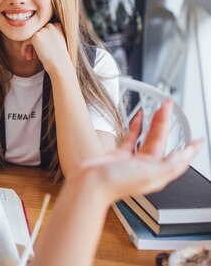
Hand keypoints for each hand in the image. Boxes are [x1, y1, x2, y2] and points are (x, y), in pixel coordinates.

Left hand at [21, 23, 70, 74]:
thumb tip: (36, 35)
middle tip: (33, 55)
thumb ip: (49, 36)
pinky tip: (24, 55)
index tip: (41, 49)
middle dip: (35, 45)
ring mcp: (43, 30)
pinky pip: (26, 41)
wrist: (59, 63)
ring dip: (30, 48)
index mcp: (57, 26)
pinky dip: (24, 48)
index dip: (42, 40)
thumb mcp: (57, 42)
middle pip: (38, 34)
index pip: (45, 30)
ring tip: (30, 57)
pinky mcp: (36, 36)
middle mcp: (50, 26)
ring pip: (31, 38)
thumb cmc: (59, 56)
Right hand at [74, 99, 202, 203]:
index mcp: (157, 173)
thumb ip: (169, 165)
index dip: (190, 149)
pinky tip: (139, 117)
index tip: (199, 140)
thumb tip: (185, 156)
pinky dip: (136, 127)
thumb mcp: (149, 174)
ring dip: (154, 123)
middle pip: (162, 141)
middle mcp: (147, 167)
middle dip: (166, 123)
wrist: (91, 183)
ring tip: (158, 109)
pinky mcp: (120, 155)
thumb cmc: (116, 182)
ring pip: (148, 137)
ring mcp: (133, 160)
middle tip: (169, 106)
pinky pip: (132, 138)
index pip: (179, 158)